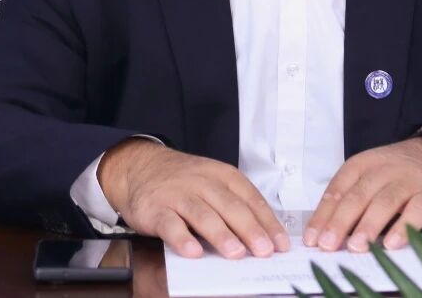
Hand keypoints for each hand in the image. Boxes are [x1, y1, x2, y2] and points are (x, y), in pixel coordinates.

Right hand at [98, 139, 288, 259]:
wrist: (141, 167)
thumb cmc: (184, 181)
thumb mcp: (213, 183)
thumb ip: (234, 205)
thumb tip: (262, 237)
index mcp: (223, 176)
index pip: (250, 199)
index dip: (267, 222)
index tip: (280, 243)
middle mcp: (203, 182)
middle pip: (230, 206)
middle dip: (250, 230)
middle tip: (264, 250)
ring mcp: (178, 195)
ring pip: (203, 215)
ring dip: (221, 235)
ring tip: (236, 254)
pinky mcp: (156, 209)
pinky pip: (170, 224)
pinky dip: (182, 239)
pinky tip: (193, 252)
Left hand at [304, 137, 421, 252]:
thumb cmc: (396, 174)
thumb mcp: (369, 178)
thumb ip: (349, 201)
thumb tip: (324, 233)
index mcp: (362, 165)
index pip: (338, 188)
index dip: (323, 214)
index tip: (312, 238)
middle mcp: (383, 170)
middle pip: (358, 195)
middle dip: (340, 222)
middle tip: (328, 244)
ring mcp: (408, 181)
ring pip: (385, 202)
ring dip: (368, 226)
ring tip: (355, 246)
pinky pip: (416, 211)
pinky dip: (403, 227)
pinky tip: (392, 244)